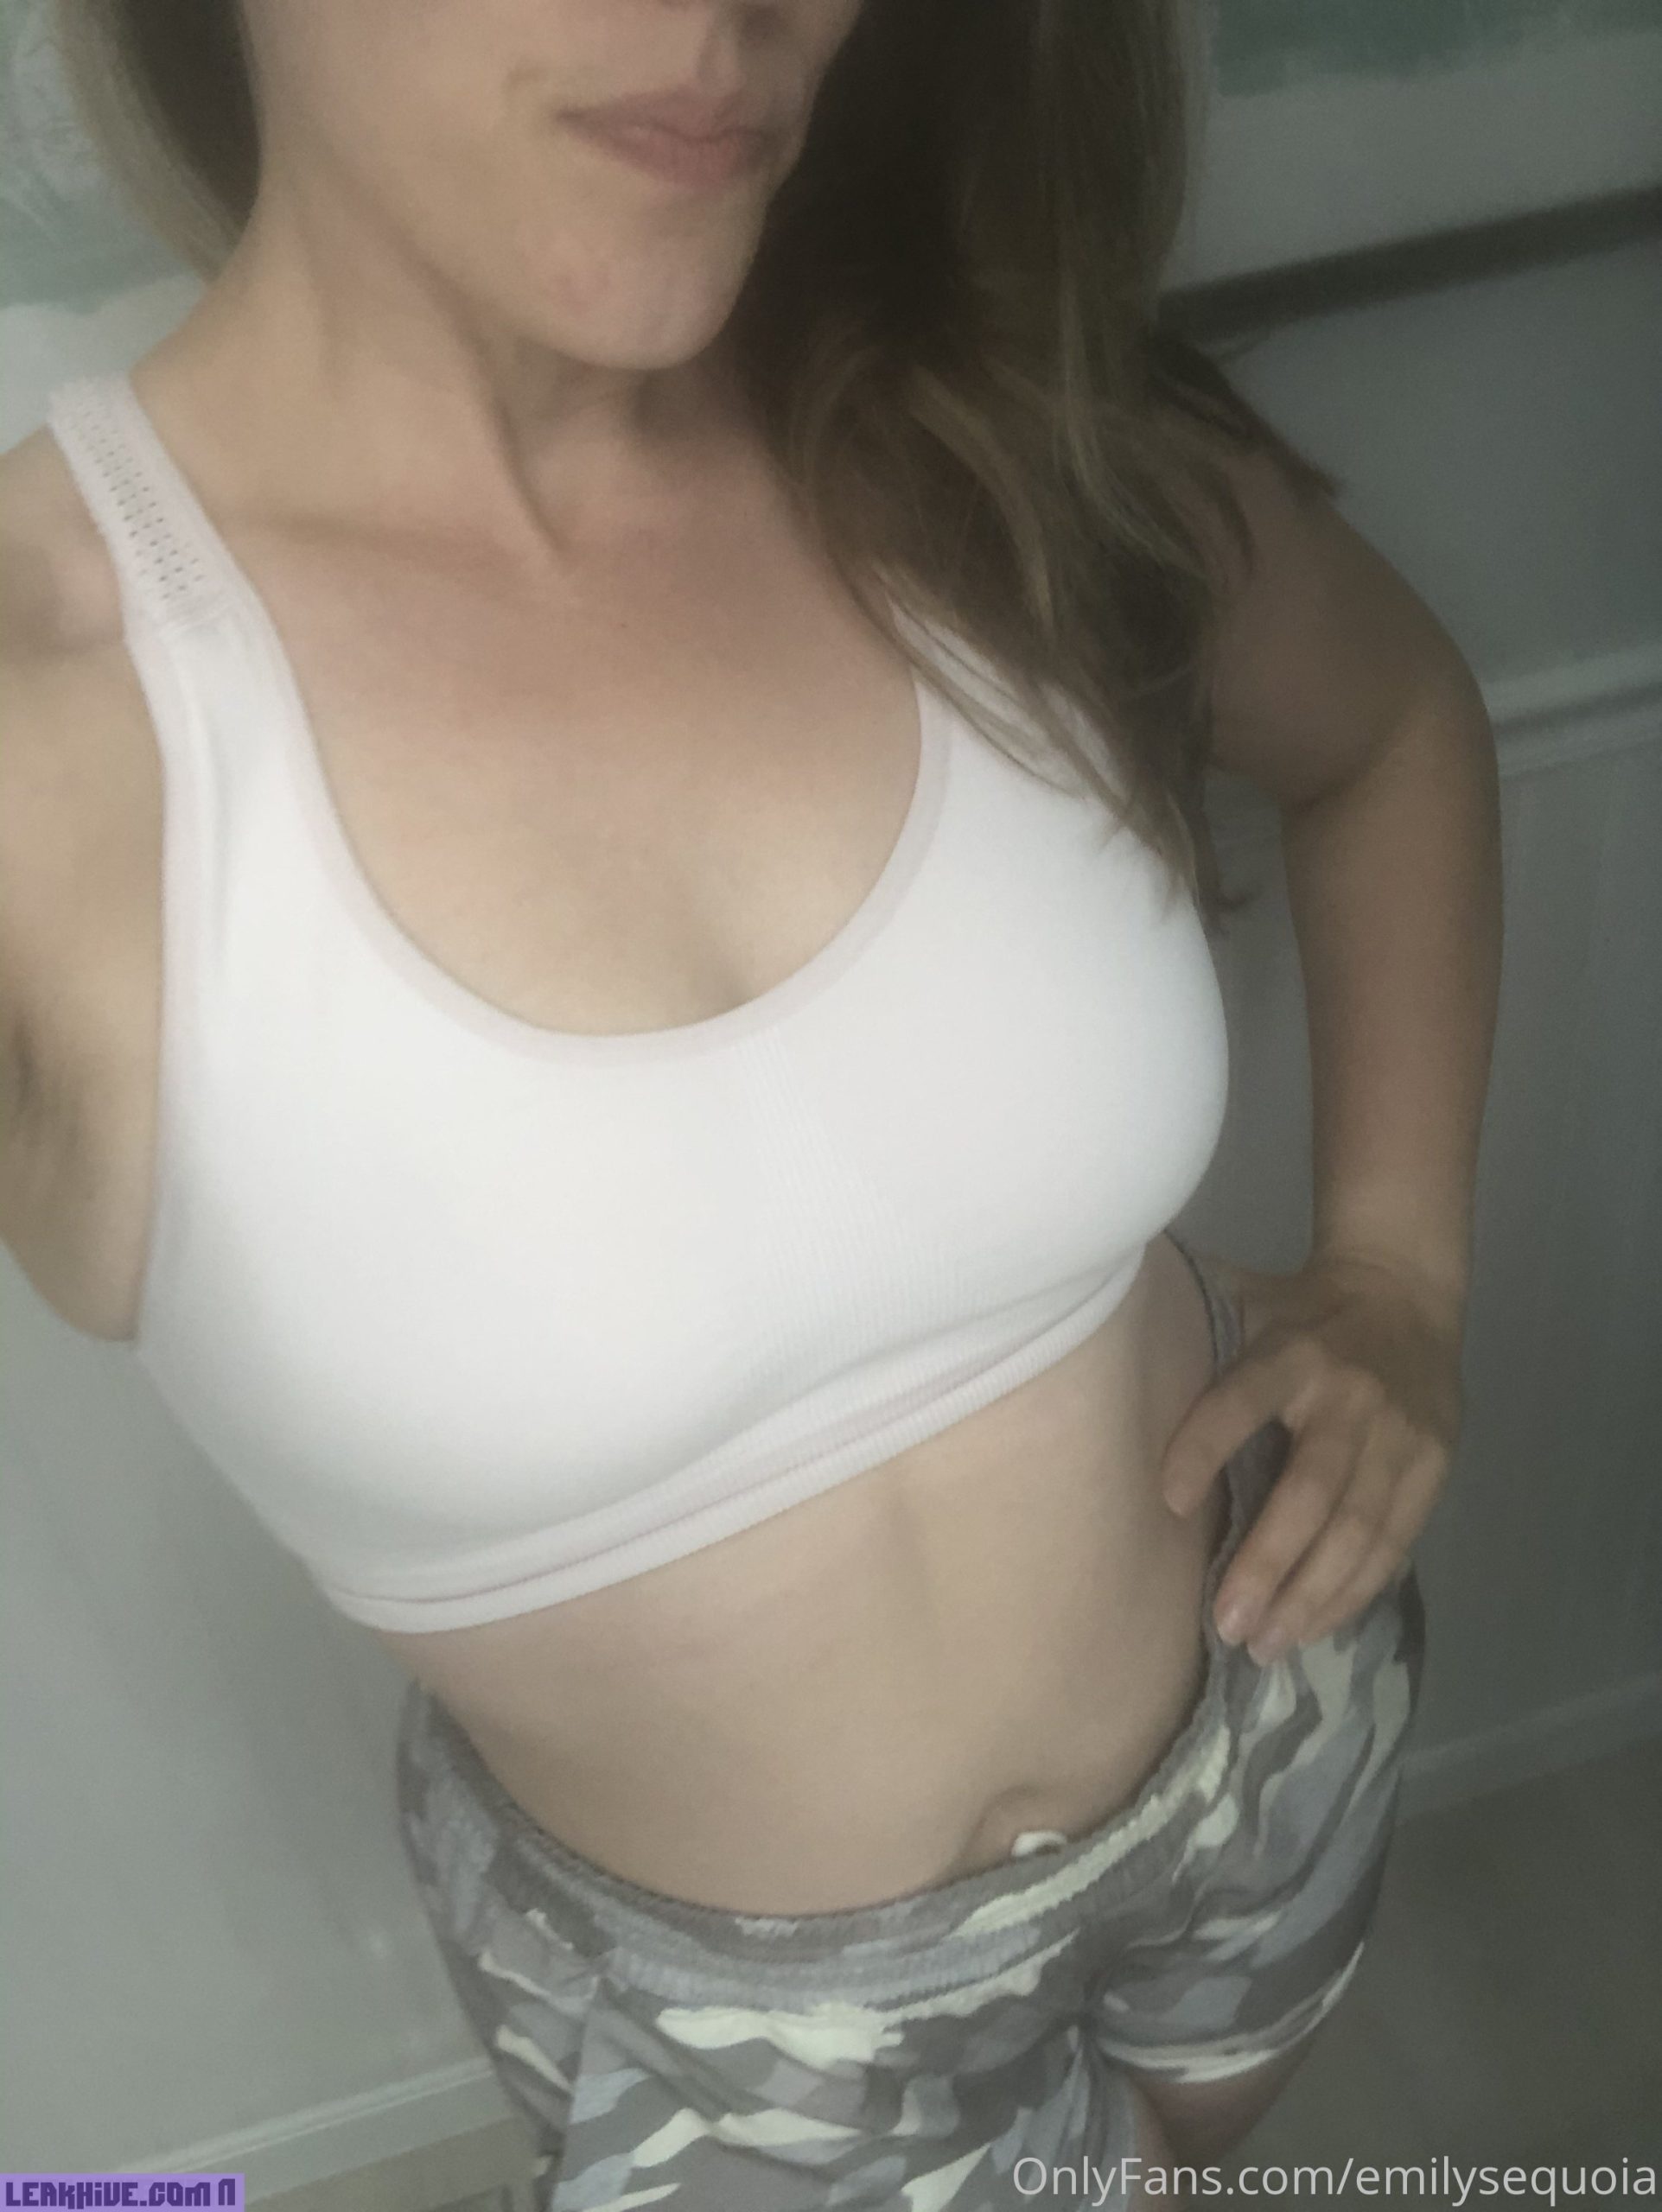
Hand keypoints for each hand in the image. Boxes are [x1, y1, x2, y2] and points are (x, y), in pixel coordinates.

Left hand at [1159, 1247, 1462, 1660]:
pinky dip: (1355, 1591)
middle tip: (1224, 1623)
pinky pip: (1394, 1542)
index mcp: (1294, 1352)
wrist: (1407, 1293)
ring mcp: (1401, 1436)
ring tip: (1265, 1644)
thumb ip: (1193, 1325)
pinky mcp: (1434, 1468)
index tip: (1166, 1502)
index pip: (1243, 1400)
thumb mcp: (1247, 1299)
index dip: (1205, 1446)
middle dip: (1268, 1562)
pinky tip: (1316, 1627)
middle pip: (1312, 1490)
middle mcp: (1352, 1396)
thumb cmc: (1298, 1309)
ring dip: (1312, 1595)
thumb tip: (1098, 1329)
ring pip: (1359, 1531)